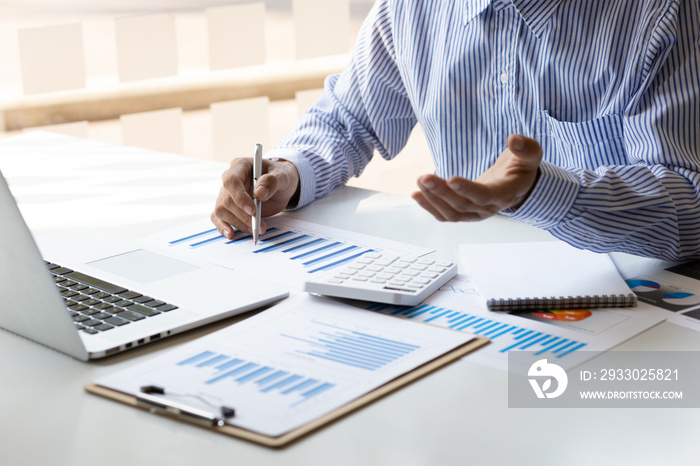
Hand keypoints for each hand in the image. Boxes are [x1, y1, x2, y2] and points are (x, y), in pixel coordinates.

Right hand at [211, 157, 299, 238]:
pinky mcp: (228, 207)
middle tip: (259, 226)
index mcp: (240, 166)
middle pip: (227, 200)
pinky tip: (231, 234)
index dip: (239, 197)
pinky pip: (218, 217)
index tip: (252, 210)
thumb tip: (259, 193)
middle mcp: (230, 180)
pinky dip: (222, 226)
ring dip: (237, 223)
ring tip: (254, 230)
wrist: (281, 186)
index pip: (231, 181)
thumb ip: (272, 181)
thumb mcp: (283, 176)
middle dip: (243, 216)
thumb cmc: (280, 177)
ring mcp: (227, 194)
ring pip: (221, 211)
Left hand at [412, 134, 541, 221]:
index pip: (486, 196)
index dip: (469, 190)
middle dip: (442, 193)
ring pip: (452, 213)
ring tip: (420, 182)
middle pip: (463, 206)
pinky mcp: (464, 213)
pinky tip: (416, 194)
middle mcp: (490, 208)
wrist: (517, 185)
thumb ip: (526, 148)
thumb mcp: (531, 155)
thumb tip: (514, 139)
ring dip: (433, 200)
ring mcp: (476, 213)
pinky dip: (430, 207)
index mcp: (506, 194)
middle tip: (424, 178)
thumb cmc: (522, 167)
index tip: (452, 179)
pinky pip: (445, 215)